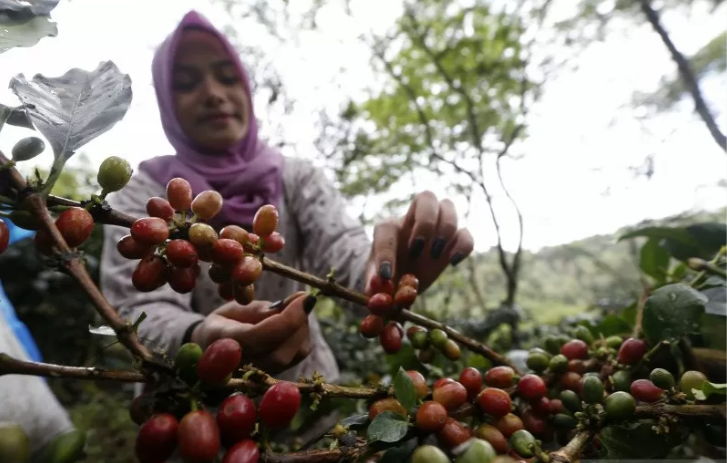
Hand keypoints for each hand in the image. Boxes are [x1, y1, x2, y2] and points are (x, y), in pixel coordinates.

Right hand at [191, 291, 315, 373]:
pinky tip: (294, 323)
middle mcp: (238, 366)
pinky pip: (298, 355)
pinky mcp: (275, 374)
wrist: (211, 348)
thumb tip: (298, 301)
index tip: (304, 297)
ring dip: (302, 328)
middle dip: (298, 323)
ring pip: (293, 356)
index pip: (259, 337)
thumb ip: (263, 309)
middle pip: (280, 354)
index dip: (287, 319)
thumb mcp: (235, 308)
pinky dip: (302, 336)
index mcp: (220, 342)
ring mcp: (257, 376)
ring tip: (294, 310)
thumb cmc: (223, 323)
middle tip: (301, 300)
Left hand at [364, 191, 473, 294]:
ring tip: (435, 255)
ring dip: (446, 229)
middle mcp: (412, 221)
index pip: (386, 229)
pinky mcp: (452, 242)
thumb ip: (372, 284)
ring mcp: (435, 228)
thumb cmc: (384, 278)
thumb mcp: (374, 283)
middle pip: (426, 197)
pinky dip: (463, 245)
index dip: (385, 252)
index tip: (386, 276)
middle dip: (426, 222)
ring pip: (448, 206)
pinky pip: (465, 232)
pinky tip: (453, 261)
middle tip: (418, 249)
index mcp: (388, 229)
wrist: (400, 281)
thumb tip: (377, 284)